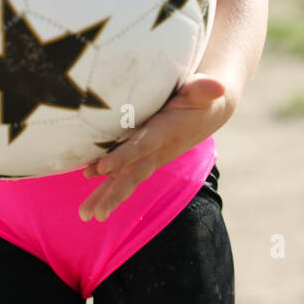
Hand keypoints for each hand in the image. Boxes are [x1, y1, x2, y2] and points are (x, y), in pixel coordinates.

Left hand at [77, 73, 230, 221]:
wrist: (209, 112)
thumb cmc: (201, 98)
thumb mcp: (202, 90)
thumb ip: (204, 88)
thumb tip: (217, 88)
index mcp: (165, 133)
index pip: (142, 146)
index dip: (123, 156)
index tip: (103, 166)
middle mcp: (156, 151)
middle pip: (132, 175)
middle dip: (114, 194)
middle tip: (96, 214)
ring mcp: (149, 156)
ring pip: (124, 179)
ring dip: (106, 196)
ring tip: (86, 215)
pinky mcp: (144, 156)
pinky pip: (122, 172)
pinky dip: (106, 182)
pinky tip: (88, 184)